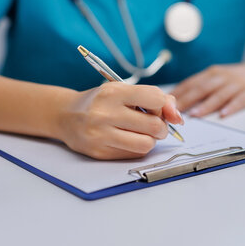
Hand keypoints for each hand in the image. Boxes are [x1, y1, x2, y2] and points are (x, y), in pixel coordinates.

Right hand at [55, 82, 182, 159]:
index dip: (161, 105)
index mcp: (113, 92)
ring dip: (151, 140)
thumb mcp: (122, 90)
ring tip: (142, 134)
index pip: (155, 98)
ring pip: (147, 144)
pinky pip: (134, 155)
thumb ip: (154, 98)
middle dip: (160, 127)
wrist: (66, 116)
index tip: (154, 107)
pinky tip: (128, 140)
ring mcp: (101, 135)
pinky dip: (137, 148)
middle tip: (152, 124)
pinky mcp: (100, 152)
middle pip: (154, 125)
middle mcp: (105, 113)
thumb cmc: (100, 101)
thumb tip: (178, 116)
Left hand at [171, 62, 244, 117]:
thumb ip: (201, 87)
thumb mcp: (218, 77)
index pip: (190, 84)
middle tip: (174, 112)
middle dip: (186, 100)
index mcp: (211, 74)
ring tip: (195, 115)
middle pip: (201, 89)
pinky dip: (231, 107)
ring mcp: (237, 84)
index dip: (177, 94)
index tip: (164, 104)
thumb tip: (177, 101)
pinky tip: (224, 114)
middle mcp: (222, 77)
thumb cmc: (238, 78)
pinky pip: (240, 100)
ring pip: (219, 94)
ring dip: (206, 105)